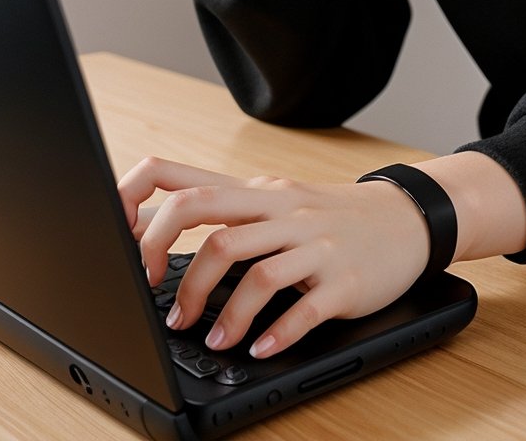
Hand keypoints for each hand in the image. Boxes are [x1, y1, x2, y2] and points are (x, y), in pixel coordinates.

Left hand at [117, 156, 431, 358]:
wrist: (406, 220)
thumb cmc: (329, 217)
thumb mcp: (274, 202)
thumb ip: (221, 210)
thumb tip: (147, 227)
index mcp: (254, 191)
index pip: (178, 176)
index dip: (135, 200)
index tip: (119, 237)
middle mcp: (279, 209)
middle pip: (205, 214)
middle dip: (166, 258)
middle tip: (162, 301)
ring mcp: (312, 241)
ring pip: (250, 267)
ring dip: (220, 311)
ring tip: (210, 339)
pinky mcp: (342, 278)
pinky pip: (303, 307)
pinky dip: (275, 333)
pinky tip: (260, 349)